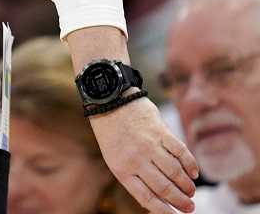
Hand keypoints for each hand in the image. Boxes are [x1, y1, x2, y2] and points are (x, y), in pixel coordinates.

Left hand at [88, 96, 198, 213]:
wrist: (109, 101)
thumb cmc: (113, 135)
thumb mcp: (115, 159)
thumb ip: (133, 179)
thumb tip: (150, 204)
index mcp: (122, 169)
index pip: (146, 196)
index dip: (163, 210)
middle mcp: (136, 158)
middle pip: (164, 187)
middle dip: (180, 200)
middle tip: (190, 207)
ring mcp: (149, 144)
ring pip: (175, 172)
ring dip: (187, 185)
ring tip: (191, 192)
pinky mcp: (160, 131)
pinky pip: (180, 152)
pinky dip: (190, 165)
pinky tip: (194, 173)